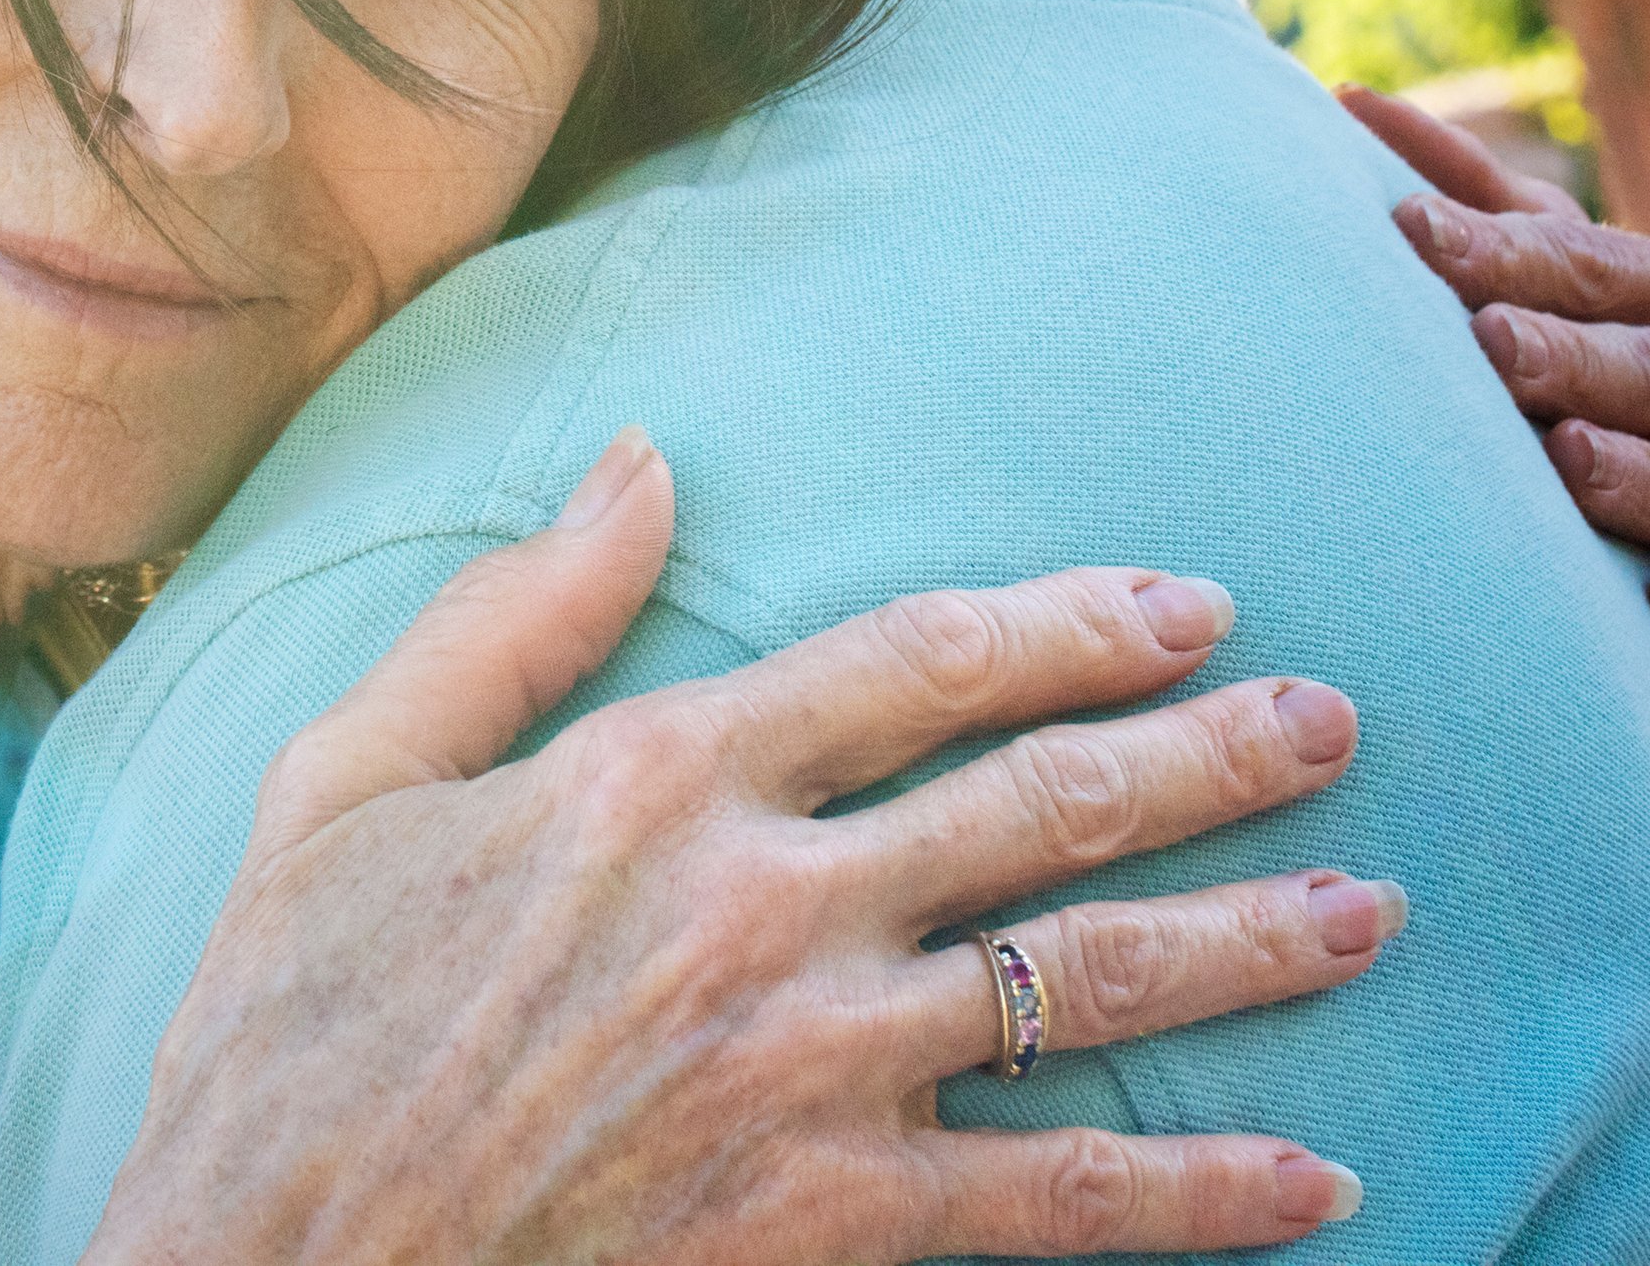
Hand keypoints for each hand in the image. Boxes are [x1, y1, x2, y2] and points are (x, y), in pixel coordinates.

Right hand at [84, 433, 1388, 1264]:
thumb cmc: (281, 1028)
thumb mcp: (340, 777)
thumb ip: (510, 619)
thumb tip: (642, 459)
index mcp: (648, 777)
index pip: (913, 662)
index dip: (1065, 623)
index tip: (1183, 605)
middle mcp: (758, 904)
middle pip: (1040, 803)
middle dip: (1211, 755)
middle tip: (1339, 725)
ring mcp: (807, 1071)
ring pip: (1085, 984)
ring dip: (1249, 941)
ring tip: (1368, 912)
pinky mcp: (828, 1223)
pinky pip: (1058, 1196)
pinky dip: (1201, 1194)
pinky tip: (1316, 1181)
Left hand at [1338, 83, 1649, 722]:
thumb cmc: (1612, 398)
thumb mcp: (1566, 299)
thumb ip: (1483, 211)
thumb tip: (1351, 102)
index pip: (1602, 267)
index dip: (1509, 253)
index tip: (1410, 232)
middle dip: (1573, 358)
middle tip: (1489, 346)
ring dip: (1640, 475)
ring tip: (1568, 458)